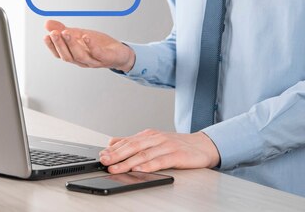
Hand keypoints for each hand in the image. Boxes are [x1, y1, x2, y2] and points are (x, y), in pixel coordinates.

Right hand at [43, 20, 135, 71]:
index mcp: (74, 56)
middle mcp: (82, 61)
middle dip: (59, 45)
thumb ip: (63, 30)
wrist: (119, 53)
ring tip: (66, 33)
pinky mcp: (106, 59)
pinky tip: (86, 37)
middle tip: (54, 33)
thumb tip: (47, 23)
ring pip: (80, 56)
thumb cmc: (98, 45)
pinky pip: (98, 54)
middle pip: (67, 56)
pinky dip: (91, 46)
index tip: (46, 36)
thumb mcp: (79, 34)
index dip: (52, 46)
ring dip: (72, 45)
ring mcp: (94, 61)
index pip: (59, 54)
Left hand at [99, 129, 220, 173]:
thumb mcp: (153, 141)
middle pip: (133, 146)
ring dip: (128, 162)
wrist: (203, 145)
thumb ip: (134, 142)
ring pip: (144, 154)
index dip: (113, 149)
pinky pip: (160, 161)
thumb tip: (112, 142)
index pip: (127, 141)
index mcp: (148, 135)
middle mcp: (156, 138)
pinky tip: (139, 170)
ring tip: (116, 168)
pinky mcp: (177, 155)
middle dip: (117, 155)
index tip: (101, 156)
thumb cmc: (177, 145)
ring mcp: (166, 146)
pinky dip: (148, 166)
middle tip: (105, 161)